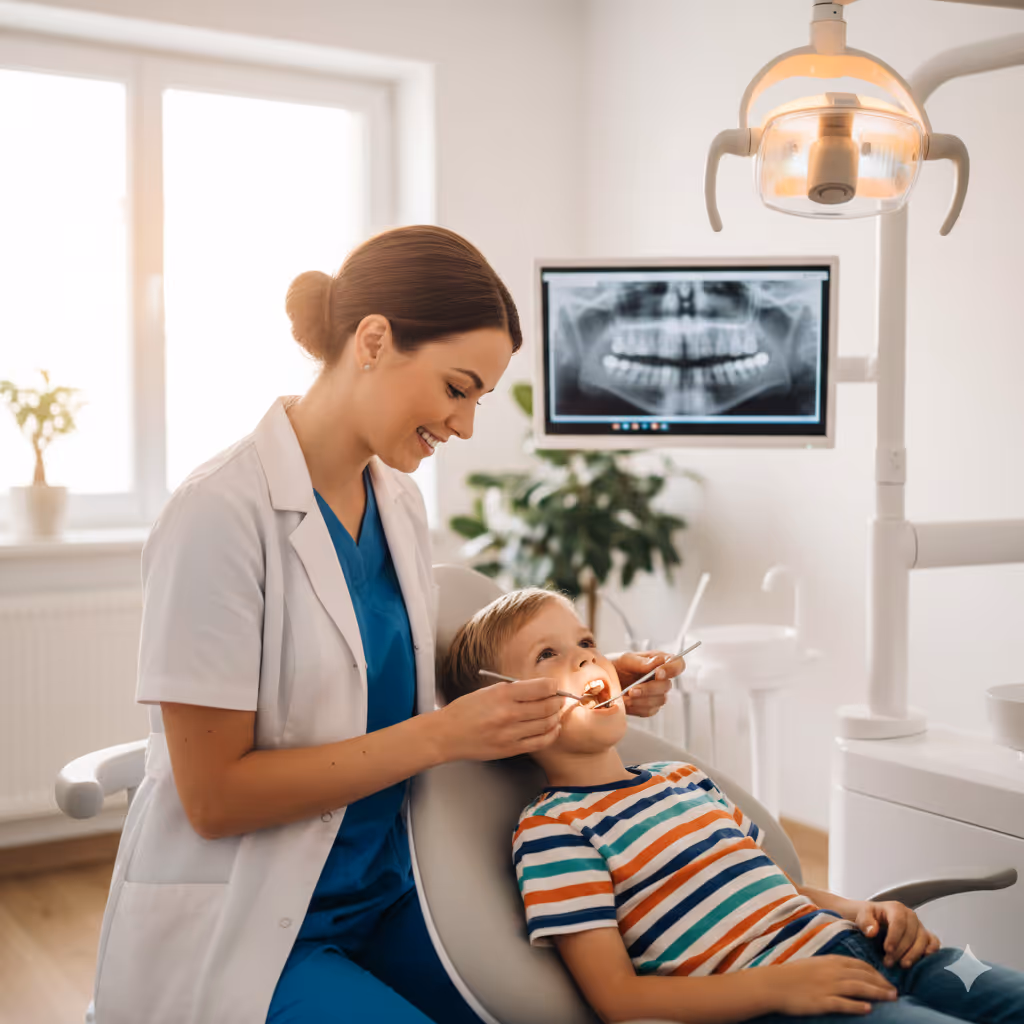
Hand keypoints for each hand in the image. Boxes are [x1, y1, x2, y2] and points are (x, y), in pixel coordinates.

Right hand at [434, 677, 564, 761]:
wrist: (447, 735)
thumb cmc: (465, 711)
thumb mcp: (488, 691)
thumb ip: (514, 690)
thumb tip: (540, 689)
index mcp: (502, 694)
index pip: (542, 688)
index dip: (554, 686)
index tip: (555, 686)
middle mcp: (508, 713)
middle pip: (548, 706)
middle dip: (558, 701)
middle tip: (559, 699)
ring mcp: (510, 733)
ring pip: (547, 724)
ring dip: (556, 717)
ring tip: (555, 712)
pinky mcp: (510, 749)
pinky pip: (540, 742)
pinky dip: (552, 734)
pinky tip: (553, 729)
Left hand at [609, 650, 684, 717]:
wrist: (602, 682)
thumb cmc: (616, 666)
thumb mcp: (625, 660)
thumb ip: (640, 662)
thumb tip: (657, 663)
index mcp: (659, 662)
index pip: (678, 664)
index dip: (672, 669)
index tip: (658, 673)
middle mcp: (661, 678)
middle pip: (667, 686)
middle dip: (649, 689)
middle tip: (632, 690)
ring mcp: (656, 694)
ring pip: (659, 700)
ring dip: (641, 700)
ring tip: (625, 697)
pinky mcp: (649, 707)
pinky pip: (649, 711)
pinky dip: (637, 708)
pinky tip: (626, 703)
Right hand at [767, 956, 897, 1015]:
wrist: (774, 984)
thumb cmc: (792, 974)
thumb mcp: (814, 964)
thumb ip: (831, 967)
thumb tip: (847, 972)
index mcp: (830, 961)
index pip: (859, 964)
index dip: (875, 972)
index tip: (886, 980)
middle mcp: (832, 972)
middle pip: (863, 976)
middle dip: (881, 983)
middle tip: (895, 991)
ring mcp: (827, 986)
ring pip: (858, 988)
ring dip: (877, 993)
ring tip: (891, 998)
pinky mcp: (822, 1001)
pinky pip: (843, 1003)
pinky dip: (857, 1006)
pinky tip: (868, 1009)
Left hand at [852, 900, 940, 968]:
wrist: (874, 918)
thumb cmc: (869, 917)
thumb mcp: (862, 915)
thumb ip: (865, 921)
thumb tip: (872, 932)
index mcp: (895, 908)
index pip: (899, 922)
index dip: (894, 937)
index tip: (887, 950)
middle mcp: (910, 915)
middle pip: (911, 933)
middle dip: (901, 950)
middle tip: (889, 962)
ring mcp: (919, 925)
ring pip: (923, 940)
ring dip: (914, 954)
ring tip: (903, 965)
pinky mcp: (925, 935)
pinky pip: (933, 941)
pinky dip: (932, 949)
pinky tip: (924, 958)